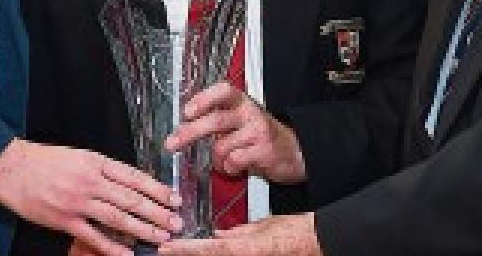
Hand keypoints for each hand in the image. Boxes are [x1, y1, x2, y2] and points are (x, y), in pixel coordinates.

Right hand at [0, 138, 181, 255]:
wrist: (11, 168)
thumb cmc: (44, 161)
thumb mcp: (79, 156)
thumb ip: (103, 170)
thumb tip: (130, 184)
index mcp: (96, 162)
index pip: (134, 177)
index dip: (157, 189)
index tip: (174, 198)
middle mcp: (90, 181)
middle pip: (131, 198)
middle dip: (157, 212)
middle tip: (176, 222)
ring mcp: (78, 202)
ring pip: (118, 217)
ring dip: (143, 229)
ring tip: (161, 236)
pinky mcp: (64, 220)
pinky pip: (93, 236)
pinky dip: (112, 247)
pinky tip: (127, 254)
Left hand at [159, 213, 320, 255]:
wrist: (315, 242)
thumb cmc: (295, 234)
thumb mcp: (263, 228)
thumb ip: (238, 233)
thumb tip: (219, 236)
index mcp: (244, 249)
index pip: (207, 249)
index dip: (184, 249)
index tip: (166, 247)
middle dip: (188, 254)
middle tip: (166, 251)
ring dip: (198, 253)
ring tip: (177, 250)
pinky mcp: (251, 255)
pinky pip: (228, 255)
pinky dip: (214, 251)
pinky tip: (201, 249)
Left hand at [165, 82, 305, 183]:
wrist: (293, 152)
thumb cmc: (259, 135)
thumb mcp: (240, 119)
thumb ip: (216, 118)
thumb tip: (183, 125)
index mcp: (241, 101)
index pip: (223, 91)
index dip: (203, 99)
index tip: (186, 111)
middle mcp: (250, 113)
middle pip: (216, 120)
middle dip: (190, 133)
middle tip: (173, 143)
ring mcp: (257, 131)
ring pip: (222, 146)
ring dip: (215, 158)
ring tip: (223, 160)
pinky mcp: (264, 151)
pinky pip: (234, 161)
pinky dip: (229, 168)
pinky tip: (235, 167)